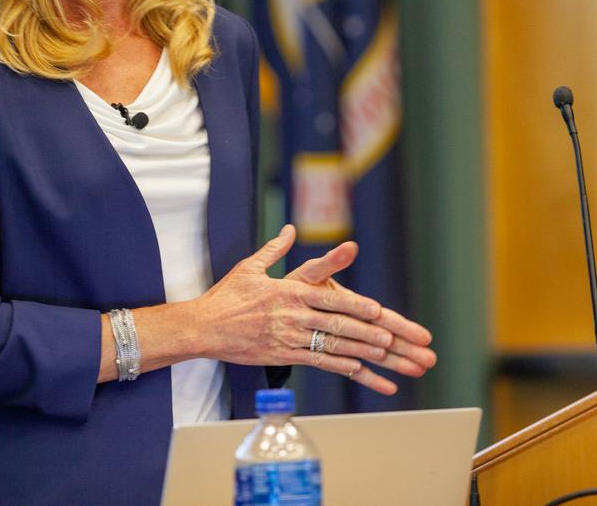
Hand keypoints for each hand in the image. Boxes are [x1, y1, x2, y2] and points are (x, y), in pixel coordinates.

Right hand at [189, 225, 415, 391]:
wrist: (204, 327)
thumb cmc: (226, 296)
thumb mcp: (250, 267)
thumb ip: (274, 249)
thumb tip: (290, 230)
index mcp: (287, 292)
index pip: (327, 298)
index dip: (354, 304)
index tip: (376, 308)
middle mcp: (292, 316)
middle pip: (336, 325)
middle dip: (367, 331)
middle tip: (392, 337)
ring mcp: (288, 338)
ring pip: (331, 346)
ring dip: (360, 350)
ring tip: (385, 354)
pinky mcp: (282, 355)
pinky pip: (316, 362)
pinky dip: (339, 365)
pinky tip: (357, 367)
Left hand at [285, 235, 436, 394]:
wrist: (270, 306)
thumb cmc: (292, 285)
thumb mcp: (311, 273)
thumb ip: (330, 263)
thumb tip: (350, 246)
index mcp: (349, 303)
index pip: (380, 316)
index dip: (401, 326)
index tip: (422, 335)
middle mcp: (350, 321)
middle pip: (383, 337)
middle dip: (407, 347)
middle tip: (430, 359)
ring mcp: (343, 339)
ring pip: (374, 354)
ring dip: (396, 363)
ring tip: (419, 371)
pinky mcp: (332, 354)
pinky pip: (352, 369)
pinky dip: (370, 378)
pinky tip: (389, 387)